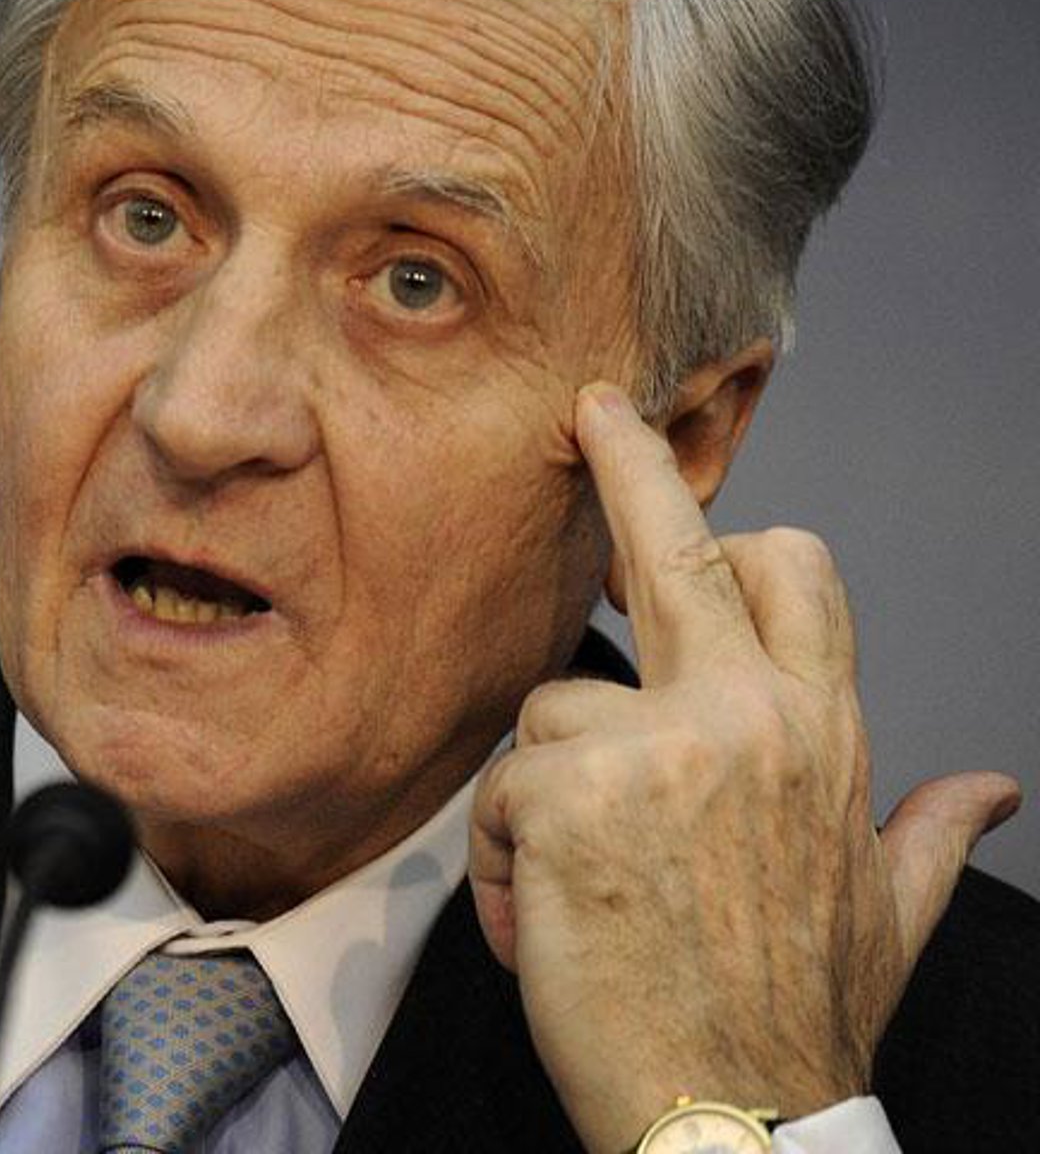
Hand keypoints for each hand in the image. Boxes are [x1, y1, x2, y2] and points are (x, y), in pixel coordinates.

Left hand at [468, 382, 1020, 1153]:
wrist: (732, 1122)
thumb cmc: (794, 1015)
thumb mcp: (886, 917)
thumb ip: (926, 833)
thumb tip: (992, 790)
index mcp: (823, 735)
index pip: (795, 579)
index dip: (742, 533)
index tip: (705, 503)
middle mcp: (750, 719)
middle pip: (684, 552)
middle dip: (632, 466)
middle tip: (595, 412)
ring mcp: (660, 749)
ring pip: (556, 705)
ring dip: (545, 793)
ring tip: (580, 890)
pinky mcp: (570, 791)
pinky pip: (503, 786)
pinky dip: (503, 857)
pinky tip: (540, 921)